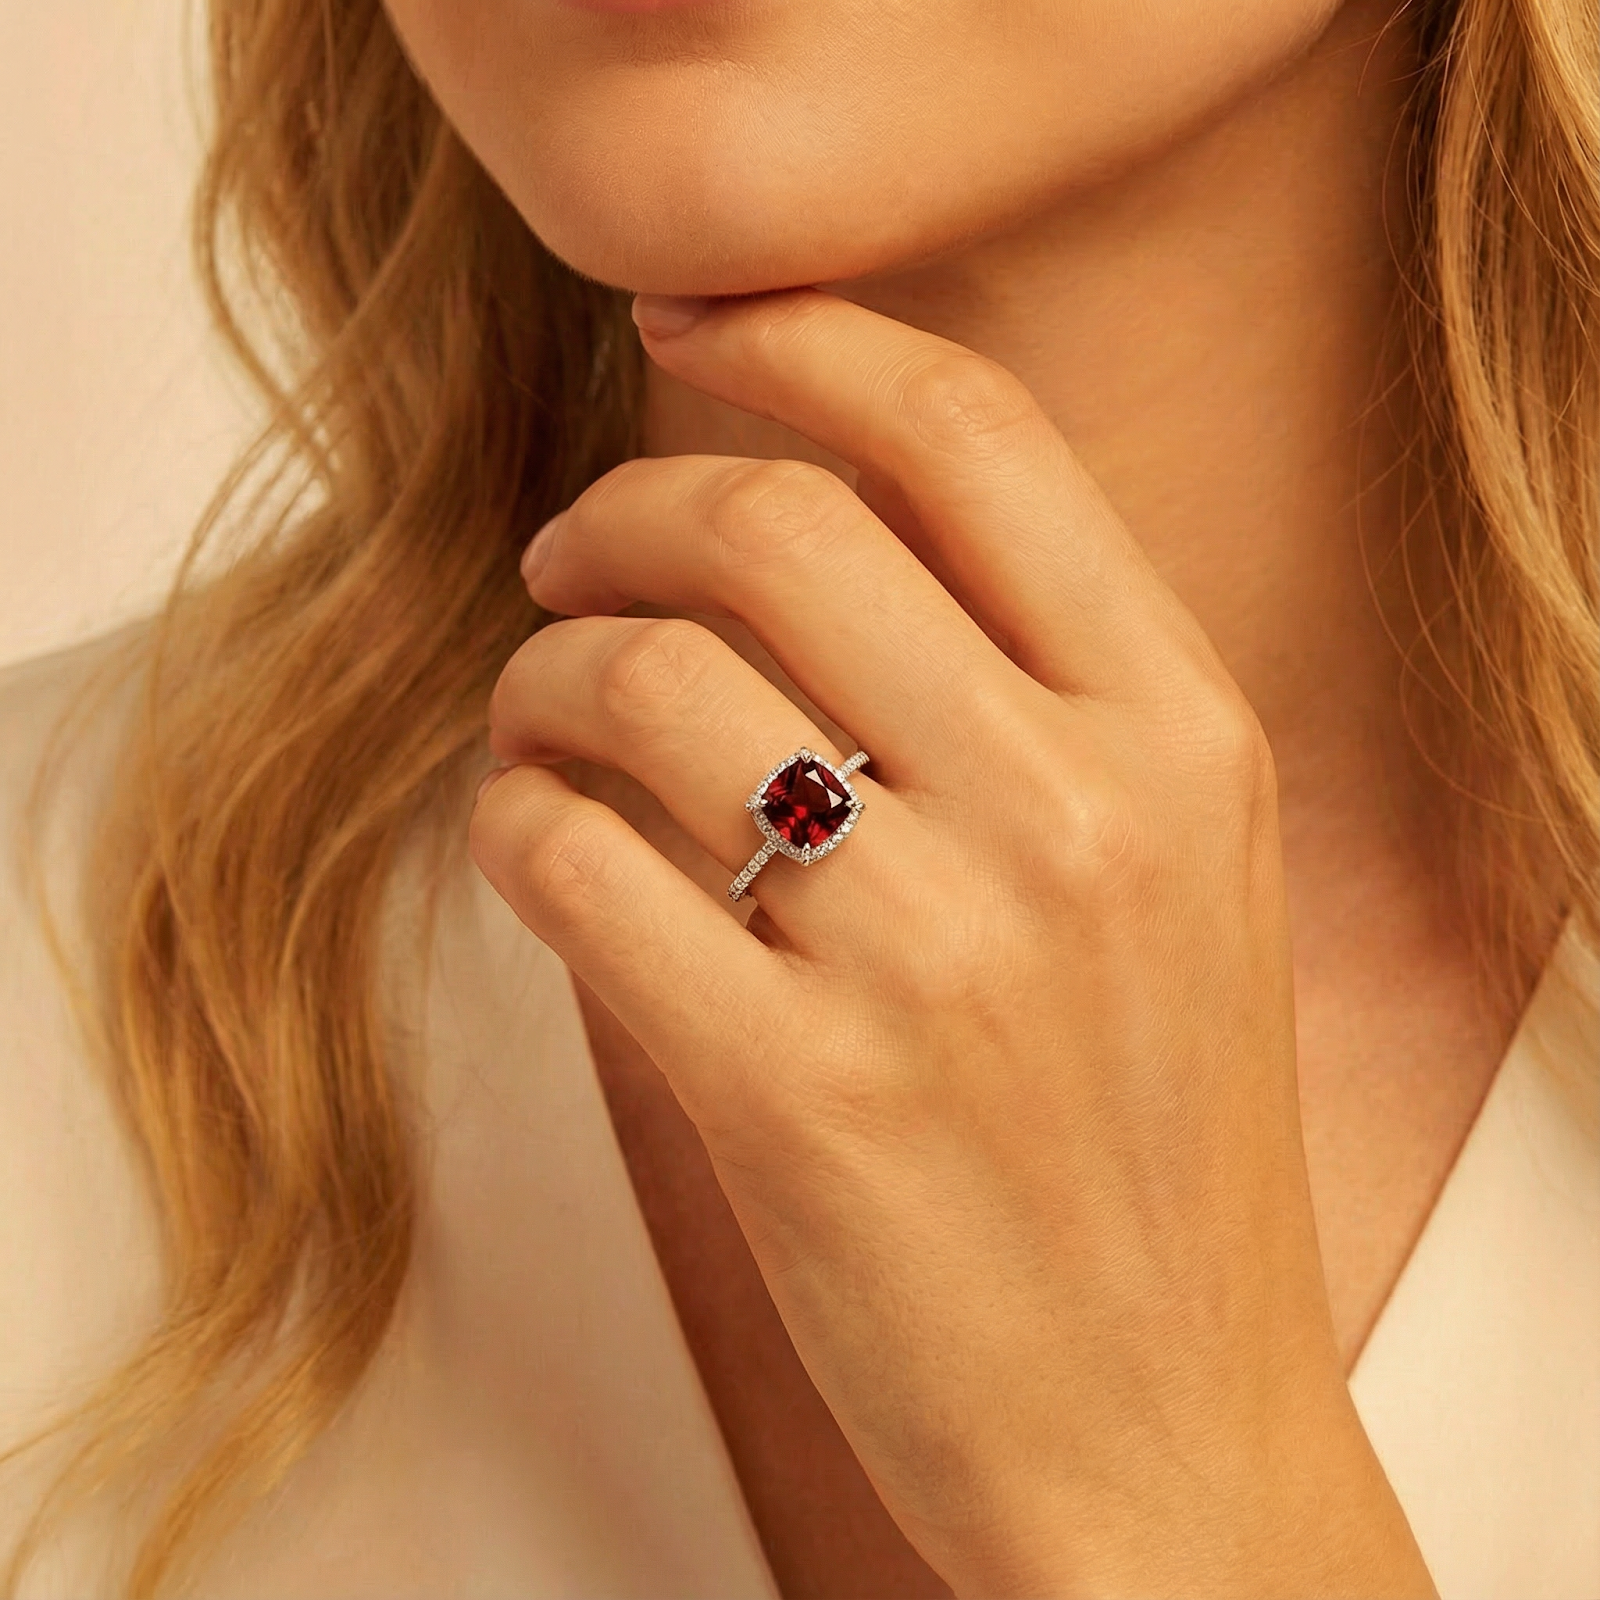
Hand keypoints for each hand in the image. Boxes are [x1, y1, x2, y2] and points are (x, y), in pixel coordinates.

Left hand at [469, 289, 1435, 1597]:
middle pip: (772, 527)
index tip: (686, 328)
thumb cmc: (1155, 1149)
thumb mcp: (1174, 874)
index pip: (970, 438)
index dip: (804, 340)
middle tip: (566, 559)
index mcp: (1185, 733)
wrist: (1170, 1434)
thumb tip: (798, 531)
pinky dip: (511, 823)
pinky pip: (571, 865)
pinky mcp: (802, 1101)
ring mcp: (940, 960)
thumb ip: (1034, 693)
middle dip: (622, 509)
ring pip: (643, 684)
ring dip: (543, 676)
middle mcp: (1077, 815)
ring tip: (537, 720)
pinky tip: (532, 844)